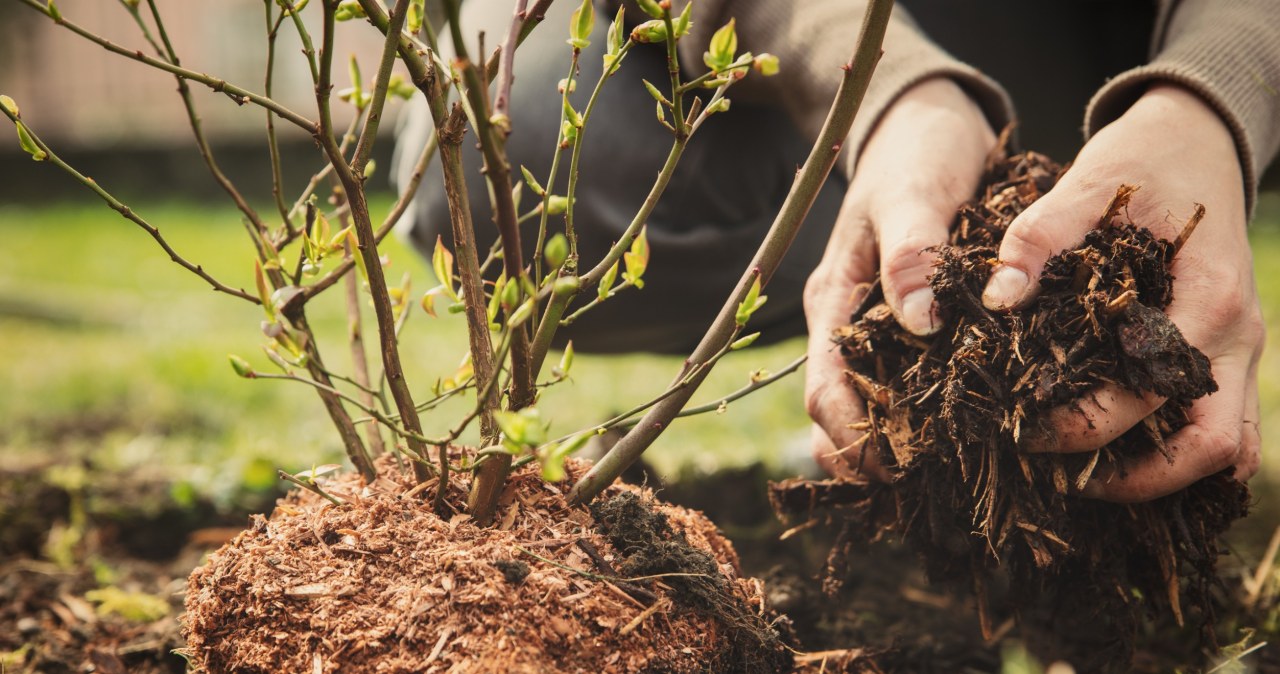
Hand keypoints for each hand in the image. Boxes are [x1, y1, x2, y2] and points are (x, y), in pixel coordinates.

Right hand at [804, 78, 995, 478]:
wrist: (927, 122)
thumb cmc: (916, 152)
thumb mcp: (914, 193)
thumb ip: (912, 254)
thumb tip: (920, 323)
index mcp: (834, 300)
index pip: (824, 388)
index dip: (850, 437)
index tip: (894, 468)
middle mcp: (849, 324)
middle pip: (840, 412)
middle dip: (870, 456)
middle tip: (925, 490)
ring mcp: (878, 326)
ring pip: (872, 405)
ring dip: (896, 444)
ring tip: (946, 477)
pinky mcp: (911, 323)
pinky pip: (909, 382)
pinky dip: (926, 415)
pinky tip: (966, 434)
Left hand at [982, 84, 1262, 501]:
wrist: (1200, 141)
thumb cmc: (1144, 163)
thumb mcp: (1088, 184)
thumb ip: (1039, 237)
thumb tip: (998, 298)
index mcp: (1209, 298)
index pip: (1152, 393)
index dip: (1087, 425)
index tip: (1024, 431)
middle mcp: (1236, 337)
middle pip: (1211, 447)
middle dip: (1136, 478)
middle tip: (1060, 478)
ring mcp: (1240, 351)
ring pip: (1226, 449)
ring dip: (1164, 477)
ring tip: (1085, 480)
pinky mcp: (1227, 355)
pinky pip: (1223, 429)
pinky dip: (1181, 457)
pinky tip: (1120, 460)